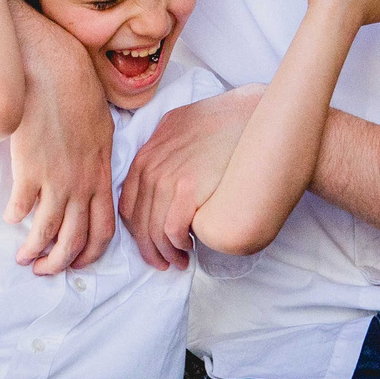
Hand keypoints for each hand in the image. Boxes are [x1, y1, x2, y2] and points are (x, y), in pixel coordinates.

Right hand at [6, 17, 114, 272]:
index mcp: (101, 176)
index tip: (76, 262)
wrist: (53, 71)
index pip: (103, 230)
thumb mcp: (102, 130)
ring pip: (47, 232)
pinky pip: (20, 208)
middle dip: (60, 263)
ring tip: (23, 257)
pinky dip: (14, 218)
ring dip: (33, 251)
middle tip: (45, 270)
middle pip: (75, 240)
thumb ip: (98, 161)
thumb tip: (92, 180)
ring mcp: (55, 179)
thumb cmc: (77, 93)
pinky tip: (10, 218)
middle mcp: (81, 184)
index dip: (90, 253)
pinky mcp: (29, 169)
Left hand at [120, 85, 261, 268]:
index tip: (149, 243)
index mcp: (147, 155)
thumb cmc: (223, 121)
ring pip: (153, 229)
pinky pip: (171, 229)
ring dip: (165, 252)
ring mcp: (167, 177)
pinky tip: (189, 247)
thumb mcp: (181, 125)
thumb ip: (166, 148)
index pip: (129, 203)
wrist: (250, 116)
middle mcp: (151, 166)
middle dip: (148, 247)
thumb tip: (165, 170)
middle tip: (163, 262)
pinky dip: (178, 244)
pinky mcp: (187, 188)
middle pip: (138, 220)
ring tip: (179, 261)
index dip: (138, 229)